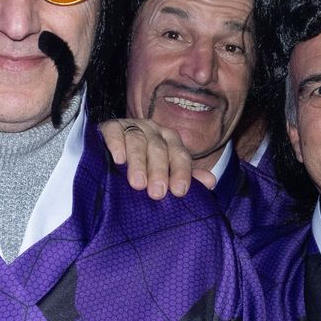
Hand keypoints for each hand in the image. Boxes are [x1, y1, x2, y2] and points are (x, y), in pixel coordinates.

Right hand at [98, 119, 216, 198]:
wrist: (110, 154)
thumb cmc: (143, 168)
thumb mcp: (165, 173)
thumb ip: (185, 177)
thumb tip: (211, 182)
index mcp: (170, 141)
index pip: (180, 154)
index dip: (181, 172)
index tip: (179, 191)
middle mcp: (153, 131)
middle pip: (159, 148)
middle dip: (159, 171)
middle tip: (157, 193)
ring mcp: (131, 126)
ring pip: (137, 140)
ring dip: (138, 162)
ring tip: (137, 184)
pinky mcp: (110, 127)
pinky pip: (114, 132)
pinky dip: (116, 145)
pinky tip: (118, 160)